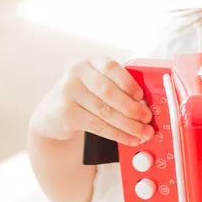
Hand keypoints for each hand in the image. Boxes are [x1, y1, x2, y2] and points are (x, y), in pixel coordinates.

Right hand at [30, 58, 153, 147]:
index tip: (142, 96)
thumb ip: (118, 88)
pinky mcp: (66, 114)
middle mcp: (77, 74)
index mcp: (91, 62)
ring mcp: (68, 93)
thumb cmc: (86, 97)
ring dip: (129, 125)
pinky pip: (98, 126)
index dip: (128, 82)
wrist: (53, 115)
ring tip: (144, 132)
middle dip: (132, 108)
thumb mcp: (98, 85)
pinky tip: (130, 139)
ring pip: (105, 112)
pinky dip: (117, 134)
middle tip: (148, 118)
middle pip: (109, 92)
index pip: (111, 67)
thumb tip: (145, 105)